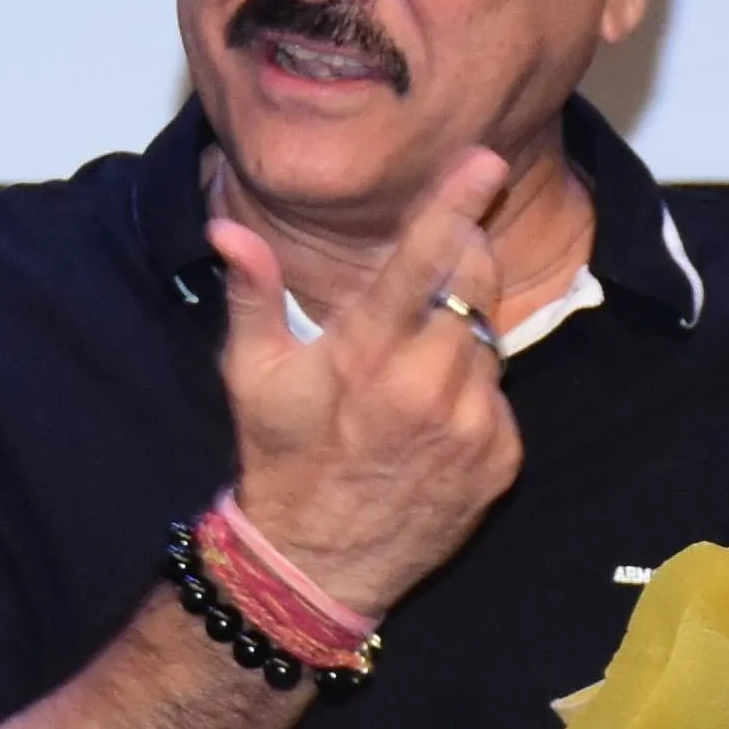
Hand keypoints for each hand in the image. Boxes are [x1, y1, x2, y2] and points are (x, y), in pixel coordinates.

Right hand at [211, 145, 527, 622]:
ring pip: (490, 339)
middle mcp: (427, 388)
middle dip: (463, 261)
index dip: (456, 203)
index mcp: (367, 356)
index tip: (486, 160)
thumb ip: (252, 292)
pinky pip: (500, 396)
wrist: (316, 567)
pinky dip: (474, 391)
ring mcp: (471, 427)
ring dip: (461, 335)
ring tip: (410, 371)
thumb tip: (227, 227)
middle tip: (433, 270)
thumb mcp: (252, 374)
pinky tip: (429, 419)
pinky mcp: (501, 459)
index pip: (423, 261)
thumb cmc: (279, 459)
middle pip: (475, 285)